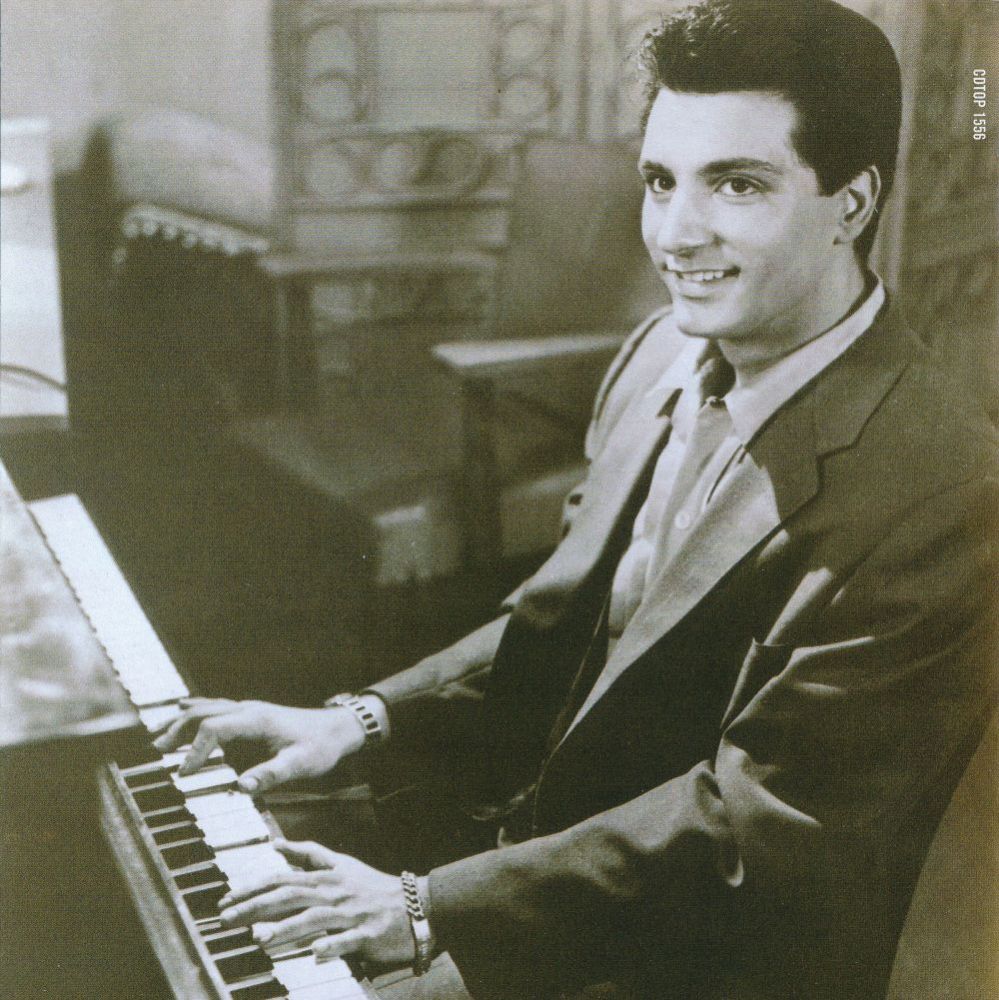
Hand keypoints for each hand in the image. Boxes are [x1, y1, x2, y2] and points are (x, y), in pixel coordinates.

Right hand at [151, 698, 365, 792]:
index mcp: (256, 719)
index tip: (184, 773)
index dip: (195, 750)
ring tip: (158, 737)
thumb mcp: (301, 764)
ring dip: (181, 721)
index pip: (213, 728)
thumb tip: (241, 786)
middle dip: (177, 730)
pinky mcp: (251, 714)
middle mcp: (249, 709)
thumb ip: (272, 774)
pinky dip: (195, 712)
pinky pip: (216, 708)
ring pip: (207, 708)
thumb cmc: (320, 746)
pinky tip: (182, 712)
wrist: (338, 729)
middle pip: (203, 713)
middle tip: (156, 751)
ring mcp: (249, 709)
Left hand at [218, 839, 414, 966]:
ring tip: (260, 938)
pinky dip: (332, 945)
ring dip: (287, 928)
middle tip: (227, 919)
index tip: (226, 898)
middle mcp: (334, 893)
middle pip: (291, 896)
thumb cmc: (372, 886)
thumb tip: (277, 845)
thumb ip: (309, 854)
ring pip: (315, 919)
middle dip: (257, 907)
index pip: (283, 879)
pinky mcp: (367, 935)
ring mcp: (350, 915)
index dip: (253, 887)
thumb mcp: (341, 863)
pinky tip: (315, 952)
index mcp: (326, 877)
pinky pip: (348, 941)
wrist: (414, 904)